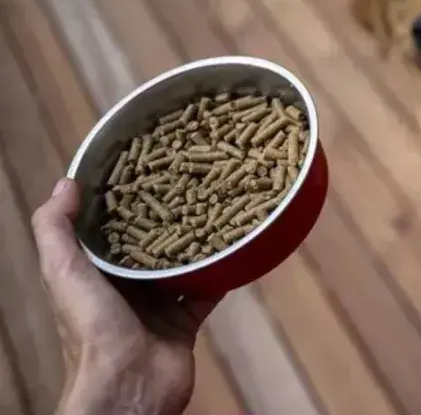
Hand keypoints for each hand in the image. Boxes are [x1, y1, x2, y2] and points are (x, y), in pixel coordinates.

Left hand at [32, 179, 223, 414]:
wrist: (130, 386)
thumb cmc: (93, 328)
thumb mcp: (63, 274)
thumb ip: (55, 230)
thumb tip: (65, 183)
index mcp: (91, 272)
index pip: (106, 227)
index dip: (121, 198)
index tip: (143, 163)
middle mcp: (124, 285)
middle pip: (148, 241)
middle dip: (166, 215)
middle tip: (190, 179)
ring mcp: (157, 303)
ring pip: (180, 262)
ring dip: (196, 239)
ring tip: (217, 204)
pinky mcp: (185, 319)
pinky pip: (207, 289)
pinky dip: (221, 271)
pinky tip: (236, 245)